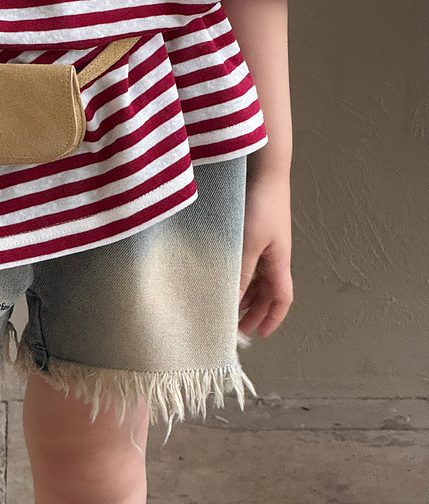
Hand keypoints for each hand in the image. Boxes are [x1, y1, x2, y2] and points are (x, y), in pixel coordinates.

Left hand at [238, 170, 293, 338]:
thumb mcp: (247, 244)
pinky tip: (222, 275)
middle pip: (268, 291)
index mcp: (279, 261)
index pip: (281, 298)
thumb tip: (230, 302)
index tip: (258, 334)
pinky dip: (238, 273)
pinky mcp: (252, 229)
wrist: (262, 170)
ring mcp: (264, 242)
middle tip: (234, 326)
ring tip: (225, 305)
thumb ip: (240, 273)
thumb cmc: (259, 206)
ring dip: (245, 293)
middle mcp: (274, 255)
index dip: (273, 318)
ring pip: (256, 277)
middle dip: (254, 310)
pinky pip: (247, 261)